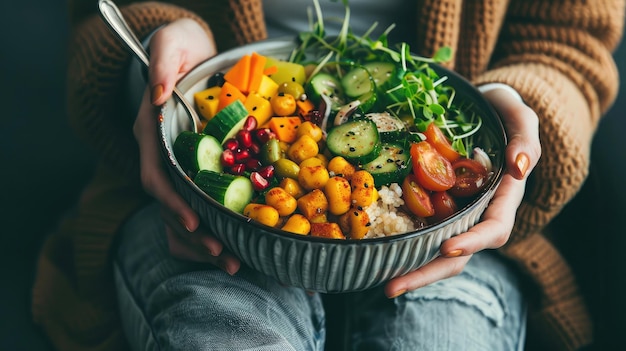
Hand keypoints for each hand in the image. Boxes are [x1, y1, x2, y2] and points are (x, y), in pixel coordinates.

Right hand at [133, 18, 239, 274]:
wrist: (188, 52)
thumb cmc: (180, 47)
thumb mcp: (170, 45)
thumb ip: (162, 65)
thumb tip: (158, 95)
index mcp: (152, 133)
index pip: (154, 175)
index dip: (171, 202)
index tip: (192, 223)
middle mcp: (160, 154)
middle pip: (169, 205)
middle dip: (194, 235)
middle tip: (223, 256)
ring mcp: (177, 164)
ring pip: (182, 212)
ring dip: (204, 241)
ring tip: (234, 262)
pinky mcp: (196, 168)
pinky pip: (198, 205)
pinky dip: (213, 227)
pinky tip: (235, 244)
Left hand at [384, 87, 541, 297]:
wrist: (480, 108)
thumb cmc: (502, 111)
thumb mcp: (519, 116)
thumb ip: (525, 138)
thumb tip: (518, 168)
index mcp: (501, 198)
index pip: (493, 228)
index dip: (473, 241)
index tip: (446, 248)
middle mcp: (476, 213)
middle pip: (457, 254)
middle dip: (427, 272)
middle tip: (392, 288)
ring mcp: (452, 212)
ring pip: (434, 249)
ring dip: (409, 268)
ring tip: (380, 282)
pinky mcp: (431, 205)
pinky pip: (417, 229)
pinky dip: (400, 244)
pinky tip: (375, 255)